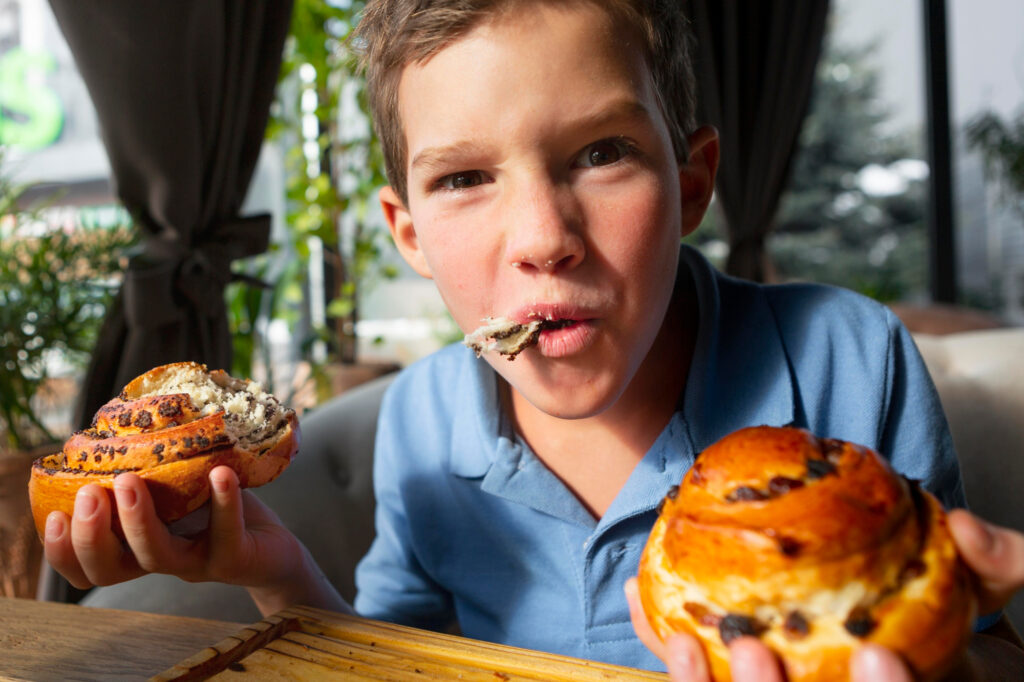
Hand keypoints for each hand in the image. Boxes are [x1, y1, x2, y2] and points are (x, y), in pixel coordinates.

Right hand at [43, 466, 302, 593]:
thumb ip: (150, 470)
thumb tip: (118, 419)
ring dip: (139, 520)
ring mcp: (198, 563)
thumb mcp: (179, 488)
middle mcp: (162, 561)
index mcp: (139, 547)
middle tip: (90, 493)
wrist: (275, 546)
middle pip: (111, 569)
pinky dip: (224, 503)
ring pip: (158, 557)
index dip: (64, 551)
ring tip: (132, 480)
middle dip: (92, 535)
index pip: (89, 565)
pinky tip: (220, 473)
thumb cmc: (217, 510)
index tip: (55, 516)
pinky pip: (226, 537)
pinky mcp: (236, 559)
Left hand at [626, 509, 1023, 680]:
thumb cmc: (950, 622)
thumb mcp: (985, 595)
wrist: (913, 644)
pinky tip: (644, 606)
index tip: (878, 652)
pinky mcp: (740, 681)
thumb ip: (995, 563)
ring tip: (681, 643)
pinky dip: (670, 651)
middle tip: (753, 654)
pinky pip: (704, 680)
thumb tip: (966, 528)